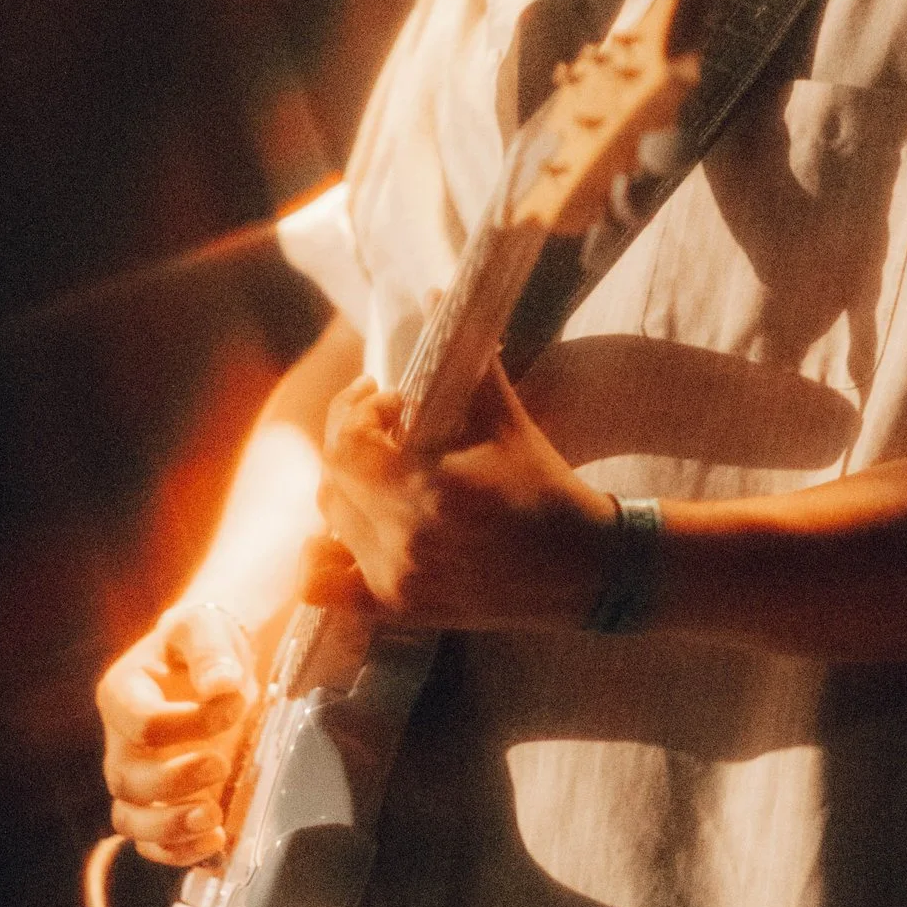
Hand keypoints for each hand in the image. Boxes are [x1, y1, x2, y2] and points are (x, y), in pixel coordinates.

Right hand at [95, 599, 257, 864]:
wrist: (214, 667)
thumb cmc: (202, 644)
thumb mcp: (204, 629)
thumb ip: (210, 651)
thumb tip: (221, 686)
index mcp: (122, 694)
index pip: (141, 723)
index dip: (187, 724)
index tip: (233, 706)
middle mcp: (120, 742)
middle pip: (127, 779)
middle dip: (174, 782)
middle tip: (219, 766)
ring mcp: (137, 778)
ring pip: (130, 821)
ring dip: (169, 828)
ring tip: (212, 817)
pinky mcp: (159, 806)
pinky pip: (152, 845)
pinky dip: (179, 851)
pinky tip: (215, 840)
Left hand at [312, 362, 615, 632]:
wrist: (582, 568)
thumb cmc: (544, 486)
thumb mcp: (506, 419)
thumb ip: (467, 361)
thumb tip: (435, 295)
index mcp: (427, 489)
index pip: (346, 444)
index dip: (355, 412)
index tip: (389, 401)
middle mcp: (404, 540)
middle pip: (332, 481)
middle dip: (350, 442)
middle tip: (382, 426)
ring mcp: (399, 582)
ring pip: (330, 523)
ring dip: (346, 489)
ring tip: (380, 473)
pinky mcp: (401, 610)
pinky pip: (328, 589)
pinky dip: (325, 560)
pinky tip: (352, 535)